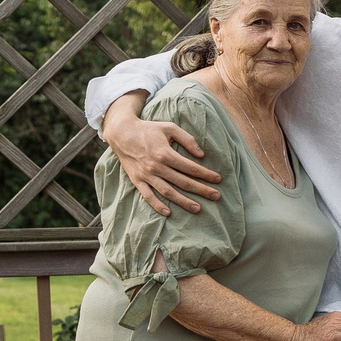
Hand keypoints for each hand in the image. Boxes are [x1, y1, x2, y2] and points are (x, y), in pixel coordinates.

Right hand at [104, 100, 222, 215]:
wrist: (122, 133)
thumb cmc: (148, 129)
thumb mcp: (169, 128)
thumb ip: (187, 139)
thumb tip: (201, 154)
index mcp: (165, 153)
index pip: (191, 168)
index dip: (206, 174)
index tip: (218, 179)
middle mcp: (156, 167)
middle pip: (183, 182)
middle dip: (201, 190)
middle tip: (216, 196)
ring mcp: (146, 175)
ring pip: (168, 192)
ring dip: (183, 201)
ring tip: (198, 209)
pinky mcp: (137, 180)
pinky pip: (148, 195)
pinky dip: (157, 205)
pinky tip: (168, 212)